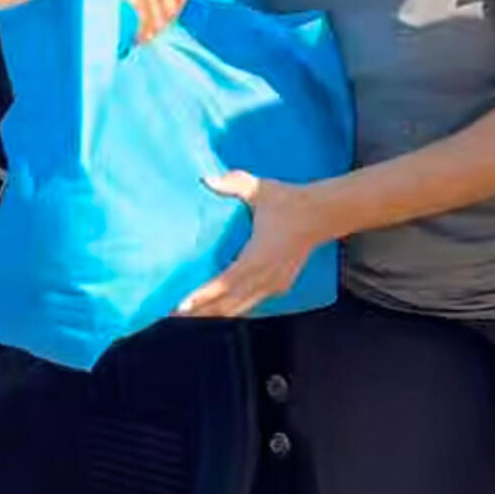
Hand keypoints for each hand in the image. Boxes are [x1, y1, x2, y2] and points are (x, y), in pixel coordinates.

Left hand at [178, 173, 324, 317]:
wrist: (324, 214)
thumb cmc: (291, 201)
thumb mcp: (262, 189)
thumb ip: (234, 183)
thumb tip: (206, 179)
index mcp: (259, 256)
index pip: (225, 283)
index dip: (202, 296)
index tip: (180, 306)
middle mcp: (266, 276)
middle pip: (228, 304)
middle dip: (200, 311)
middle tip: (170, 312)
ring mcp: (275, 284)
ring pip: (239, 308)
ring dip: (214, 312)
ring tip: (189, 314)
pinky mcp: (280, 285)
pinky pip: (251, 303)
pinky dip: (232, 308)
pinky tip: (218, 307)